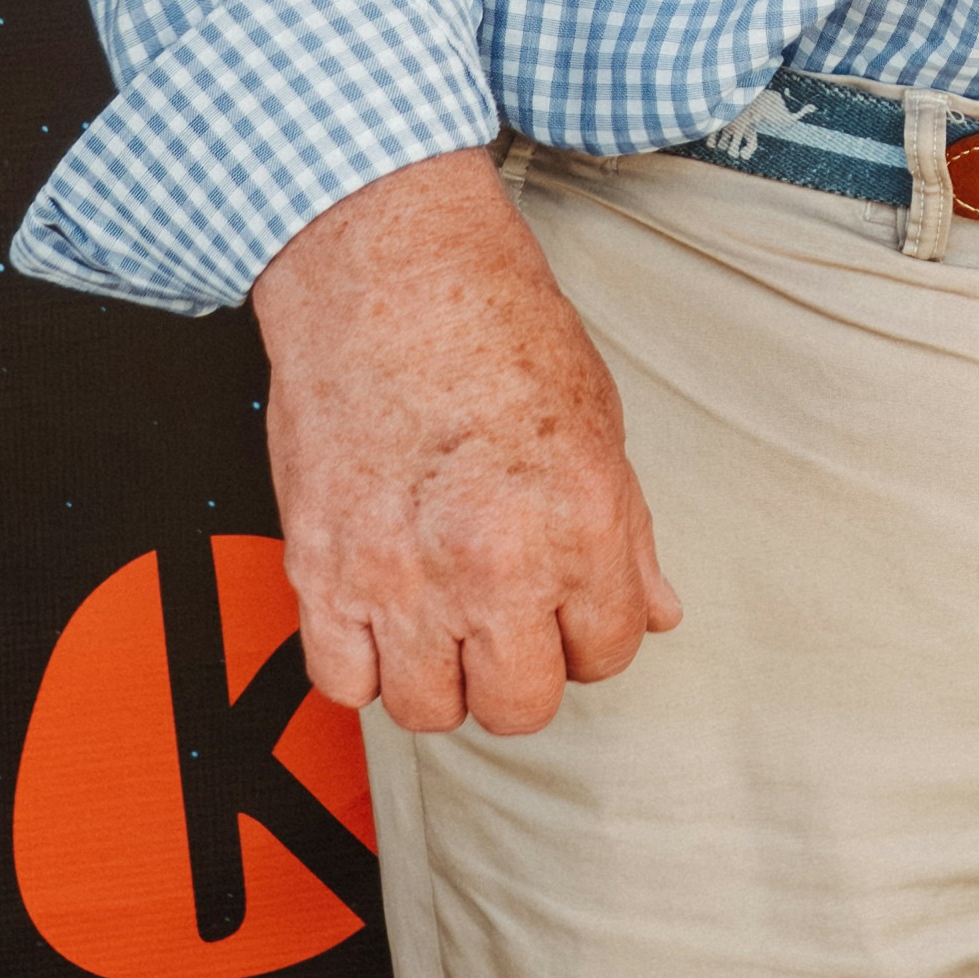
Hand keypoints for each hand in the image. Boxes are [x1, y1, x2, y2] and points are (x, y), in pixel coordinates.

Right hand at [255, 145, 681, 740]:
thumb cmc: (492, 321)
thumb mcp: (597, 417)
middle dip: (522, 671)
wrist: (388, 266)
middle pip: (521, 705)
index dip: (594, 634)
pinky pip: (342, 684)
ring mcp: (402, 576)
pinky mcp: (322, 570)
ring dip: (440, 678)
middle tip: (509, 623)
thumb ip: (627, 531)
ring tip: (442, 622)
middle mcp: (495, 565)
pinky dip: (361, 664)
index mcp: (580, 524)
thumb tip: (656, 607)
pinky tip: (380, 617)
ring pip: (429, 710)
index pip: (609, 653)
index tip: (572, 610)